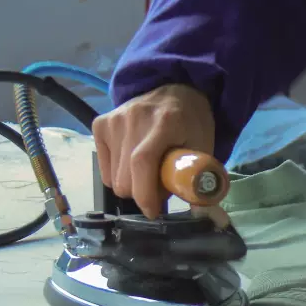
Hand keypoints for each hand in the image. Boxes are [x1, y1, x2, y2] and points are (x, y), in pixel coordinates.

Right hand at [92, 84, 214, 218]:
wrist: (175, 89)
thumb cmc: (192, 123)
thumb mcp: (204, 148)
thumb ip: (199, 179)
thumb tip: (202, 216)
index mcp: (164, 122)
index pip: (143, 163)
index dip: (145, 194)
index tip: (154, 211)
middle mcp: (133, 118)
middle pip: (124, 178)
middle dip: (142, 193)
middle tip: (159, 184)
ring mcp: (114, 120)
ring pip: (113, 179)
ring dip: (131, 183)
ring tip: (148, 168)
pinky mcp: (101, 124)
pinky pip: (104, 168)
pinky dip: (118, 173)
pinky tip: (132, 159)